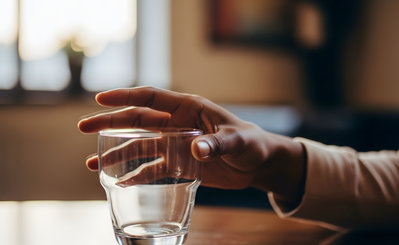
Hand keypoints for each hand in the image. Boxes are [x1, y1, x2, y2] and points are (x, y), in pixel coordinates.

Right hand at [78, 87, 305, 203]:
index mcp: (189, 108)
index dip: (126, 96)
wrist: (258, 163)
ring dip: (117, 153)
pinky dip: (137, 175)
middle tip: (83, 127)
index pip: (152, 97)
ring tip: (92, 164)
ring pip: (140, 146)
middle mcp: (177, 124)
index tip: (100, 99)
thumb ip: (219, 144)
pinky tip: (121, 182)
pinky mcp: (180, 164)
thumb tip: (196, 148)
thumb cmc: (252, 144)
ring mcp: (176, 144)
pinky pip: (153, 169)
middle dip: (110, 123)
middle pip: (137, 120)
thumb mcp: (239, 141)